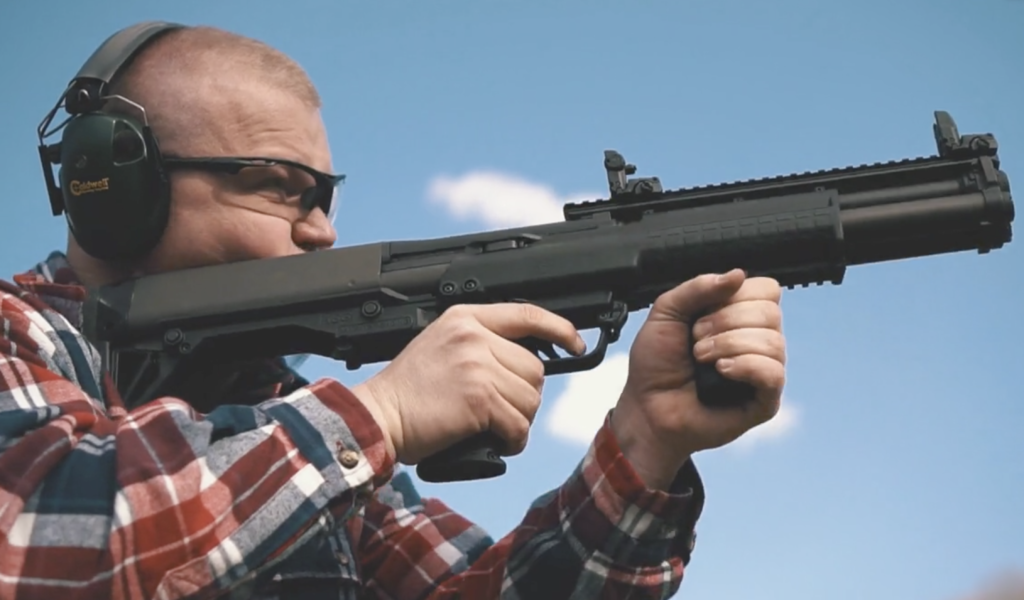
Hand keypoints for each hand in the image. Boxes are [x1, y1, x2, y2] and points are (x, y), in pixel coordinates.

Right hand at [351, 303, 584, 464]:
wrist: (377, 416)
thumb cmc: (406, 392)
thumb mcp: (440, 346)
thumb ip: (479, 344)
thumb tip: (522, 365)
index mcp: (465, 318)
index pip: (526, 314)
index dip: (559, 329)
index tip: (574, 343)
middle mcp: (474, 336)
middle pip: (534, 367)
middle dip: (524, 396)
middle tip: (500, 412)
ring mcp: (477, 365)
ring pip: (530, 399)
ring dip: (518, 421)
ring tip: (493, 429)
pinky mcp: (479, 398)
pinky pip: (519, 424)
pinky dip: (513, 441)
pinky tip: (496, 443)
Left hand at [611, 269, 785, 487]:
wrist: (647, 408)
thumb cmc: (656, 365)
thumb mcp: (665, 313)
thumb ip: (697, 287)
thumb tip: (738, 274)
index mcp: (739, 316)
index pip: (766, 289)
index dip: (735, 296)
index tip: (701, 314)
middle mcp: (757, 340)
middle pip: (770, 312)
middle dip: (725, 322)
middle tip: (696, 341)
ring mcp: (763, 370)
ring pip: (773, 342)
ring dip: (729, 345)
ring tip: (702, 360)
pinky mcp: (765, 400)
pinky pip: (774, 373)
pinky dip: (746, 366)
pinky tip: (722, 372)